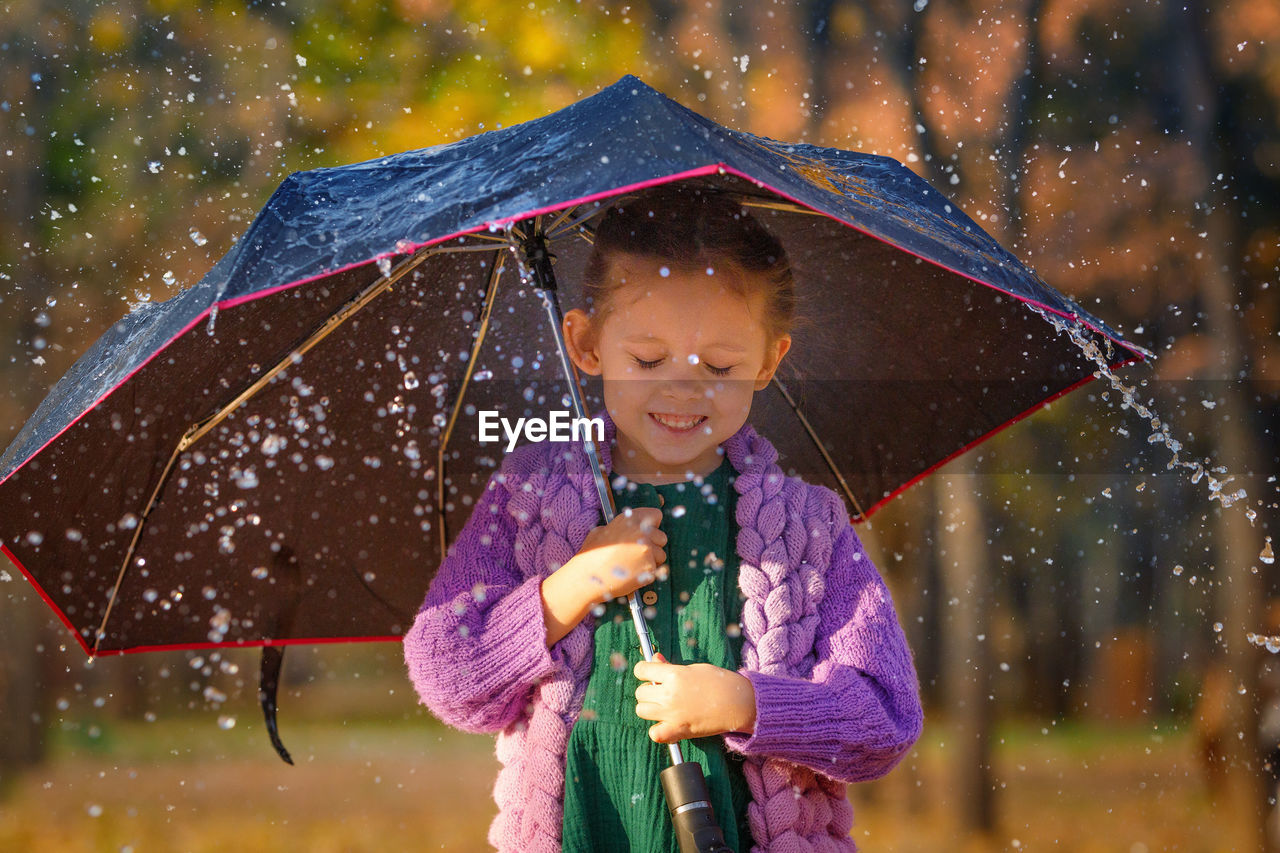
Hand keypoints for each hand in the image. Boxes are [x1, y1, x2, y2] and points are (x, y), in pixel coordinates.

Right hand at [571, 506, 667, 600]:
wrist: (586, 577)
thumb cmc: (591, 555)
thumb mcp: (601, 531)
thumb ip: (618, 528)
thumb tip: (626, 528)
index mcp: (630, 519)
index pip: (656, 515)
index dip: (652, 525)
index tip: (646, 532)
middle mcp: (641, 531)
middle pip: (662, 537)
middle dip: (653, 545)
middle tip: (636, 553)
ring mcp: (647, 550)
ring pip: (661, 555)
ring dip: (651, 561)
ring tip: (632, 565)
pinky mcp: (649, 567)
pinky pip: (655, 570)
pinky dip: (646, 574)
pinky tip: (631, 574)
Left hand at [634, 654, 756, 742]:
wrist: (738, 702)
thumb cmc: (719, 682)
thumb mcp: (693, 668)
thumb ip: (670, 666)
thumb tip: (655, 658)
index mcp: (674, 674)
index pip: (641, 670)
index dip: (644, 671)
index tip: (649, 674)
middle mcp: (669, 693)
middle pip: (640, 692)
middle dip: (648, 691)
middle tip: (661, 692)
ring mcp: (672, 713)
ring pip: (641, 711)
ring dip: (650, 709)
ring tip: (663, 708)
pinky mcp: (679, 730)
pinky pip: (654, 734)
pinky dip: (658, 731)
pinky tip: (667, 725)